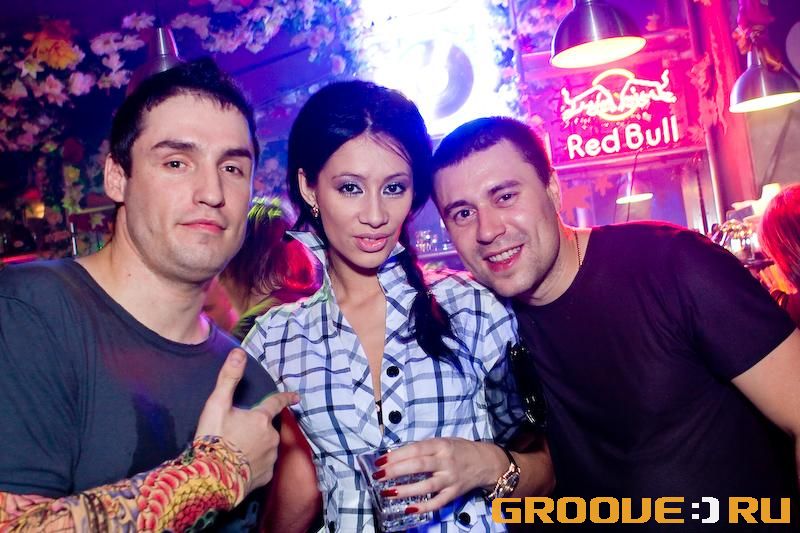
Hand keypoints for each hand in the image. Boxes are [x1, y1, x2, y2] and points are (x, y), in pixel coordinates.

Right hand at [196, 348, 298, 494]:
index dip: (284, 398)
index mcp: (260, 418)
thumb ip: (229, 378)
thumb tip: (239, 352)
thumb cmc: (213, 440)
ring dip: (256, 447)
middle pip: (267, 428)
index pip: (276, 403)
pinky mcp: (266, 476)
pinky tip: (239, 468)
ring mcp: (270, 458)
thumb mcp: (217, 405)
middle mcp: (271, 437)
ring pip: (266, 447)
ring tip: (234, 452)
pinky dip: (254, 465)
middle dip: (256, 429)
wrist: (211, 479)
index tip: (295, 396)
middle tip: (235, 435)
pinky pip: (262, 466)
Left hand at [372, 438, 506, 513]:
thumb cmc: (460, 450)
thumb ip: (424, 448)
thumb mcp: (443, 441)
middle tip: (378, 476)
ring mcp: (450, 478)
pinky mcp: (454, 493)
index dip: (396, 455)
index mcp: (441, 445)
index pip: (415, 450)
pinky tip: (409, 508)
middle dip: (396, 471)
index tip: (380, 461)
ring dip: (406, 490)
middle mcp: (446, 461)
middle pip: (418, 466)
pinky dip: (424, 507)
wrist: (486, 462)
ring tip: (388, 492)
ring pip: (427, 485)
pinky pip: (438, 502)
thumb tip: (397, 456)